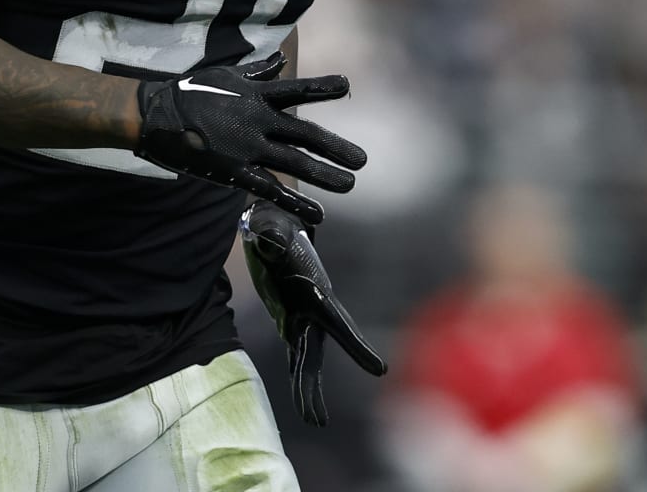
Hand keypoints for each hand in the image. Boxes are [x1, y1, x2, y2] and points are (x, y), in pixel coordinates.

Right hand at [135, 52, 364, 223]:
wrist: (154, 115)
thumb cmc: (191, 91)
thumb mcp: (226, 74)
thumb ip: (257, 72)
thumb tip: (281, 60)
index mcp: (256, 95)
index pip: (296, 89)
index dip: (322, 88)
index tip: (348, 85)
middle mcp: (257, 120)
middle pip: (305, 134)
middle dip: (335, 146)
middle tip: (362, 160)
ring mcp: (246, 147)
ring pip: (294, 162)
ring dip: (324, 174)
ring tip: (349, 184)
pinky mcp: (233, 171)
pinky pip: (270, 188)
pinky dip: (295, 203)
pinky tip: (318, 215)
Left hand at [241, 200, 387, 424]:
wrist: (274, 226)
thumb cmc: (273, 224)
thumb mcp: (269, 228)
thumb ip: (270, 235)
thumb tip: (266, 239)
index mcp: (315, 293)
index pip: (339, 325)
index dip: (358, 349)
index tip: (380, 371)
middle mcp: (313, 310)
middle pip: (316, 356)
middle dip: (315, 388)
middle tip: (315, 422)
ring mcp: (302, 319)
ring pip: (307, 363)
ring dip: (307, 391)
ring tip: (314, 421)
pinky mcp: (290, 322)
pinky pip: (297, 356)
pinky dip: (299, 378)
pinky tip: (302, 400)